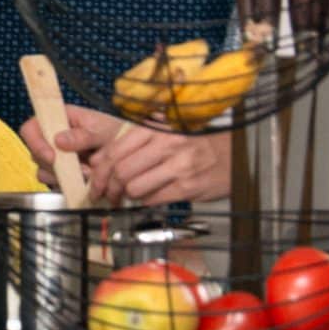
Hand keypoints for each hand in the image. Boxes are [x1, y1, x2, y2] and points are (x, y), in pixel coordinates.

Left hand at [20, 105, 227, 205]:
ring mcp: (179, 165)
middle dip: (107, 187)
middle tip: (104, 194)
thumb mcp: (166, 130)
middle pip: (121, 170)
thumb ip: (134, 141)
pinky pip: (154, 199)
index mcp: (155, 127)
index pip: (114, 150)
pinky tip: (146, 198)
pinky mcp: (188, 186)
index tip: (94, 180)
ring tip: (125, 197)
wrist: (234, 153)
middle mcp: (167, 143)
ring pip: (135, 187)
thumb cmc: (197, 142)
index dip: (98, 170)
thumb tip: (97, 159)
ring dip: (125, 196)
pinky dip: (144, 202)